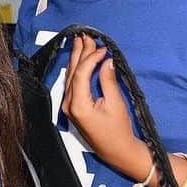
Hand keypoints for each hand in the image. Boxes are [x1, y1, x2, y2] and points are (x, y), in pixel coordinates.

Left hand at [61, 34, 143, 175]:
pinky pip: (72, 83)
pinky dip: (78, 69)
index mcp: (77, 104)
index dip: (91, 58)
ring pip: (70, 76)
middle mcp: (68, 104)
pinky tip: (81, 59)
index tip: (103, 48)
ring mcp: (68, 105)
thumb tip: (107, 62)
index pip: (80, 74)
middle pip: (72, 72)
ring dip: (78, 58)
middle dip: (80, 52)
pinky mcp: (71, 106)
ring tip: (82, 42)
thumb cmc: (118, 130)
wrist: (116, 150)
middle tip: (85, 36)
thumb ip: (108, 81)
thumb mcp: (115, 103)